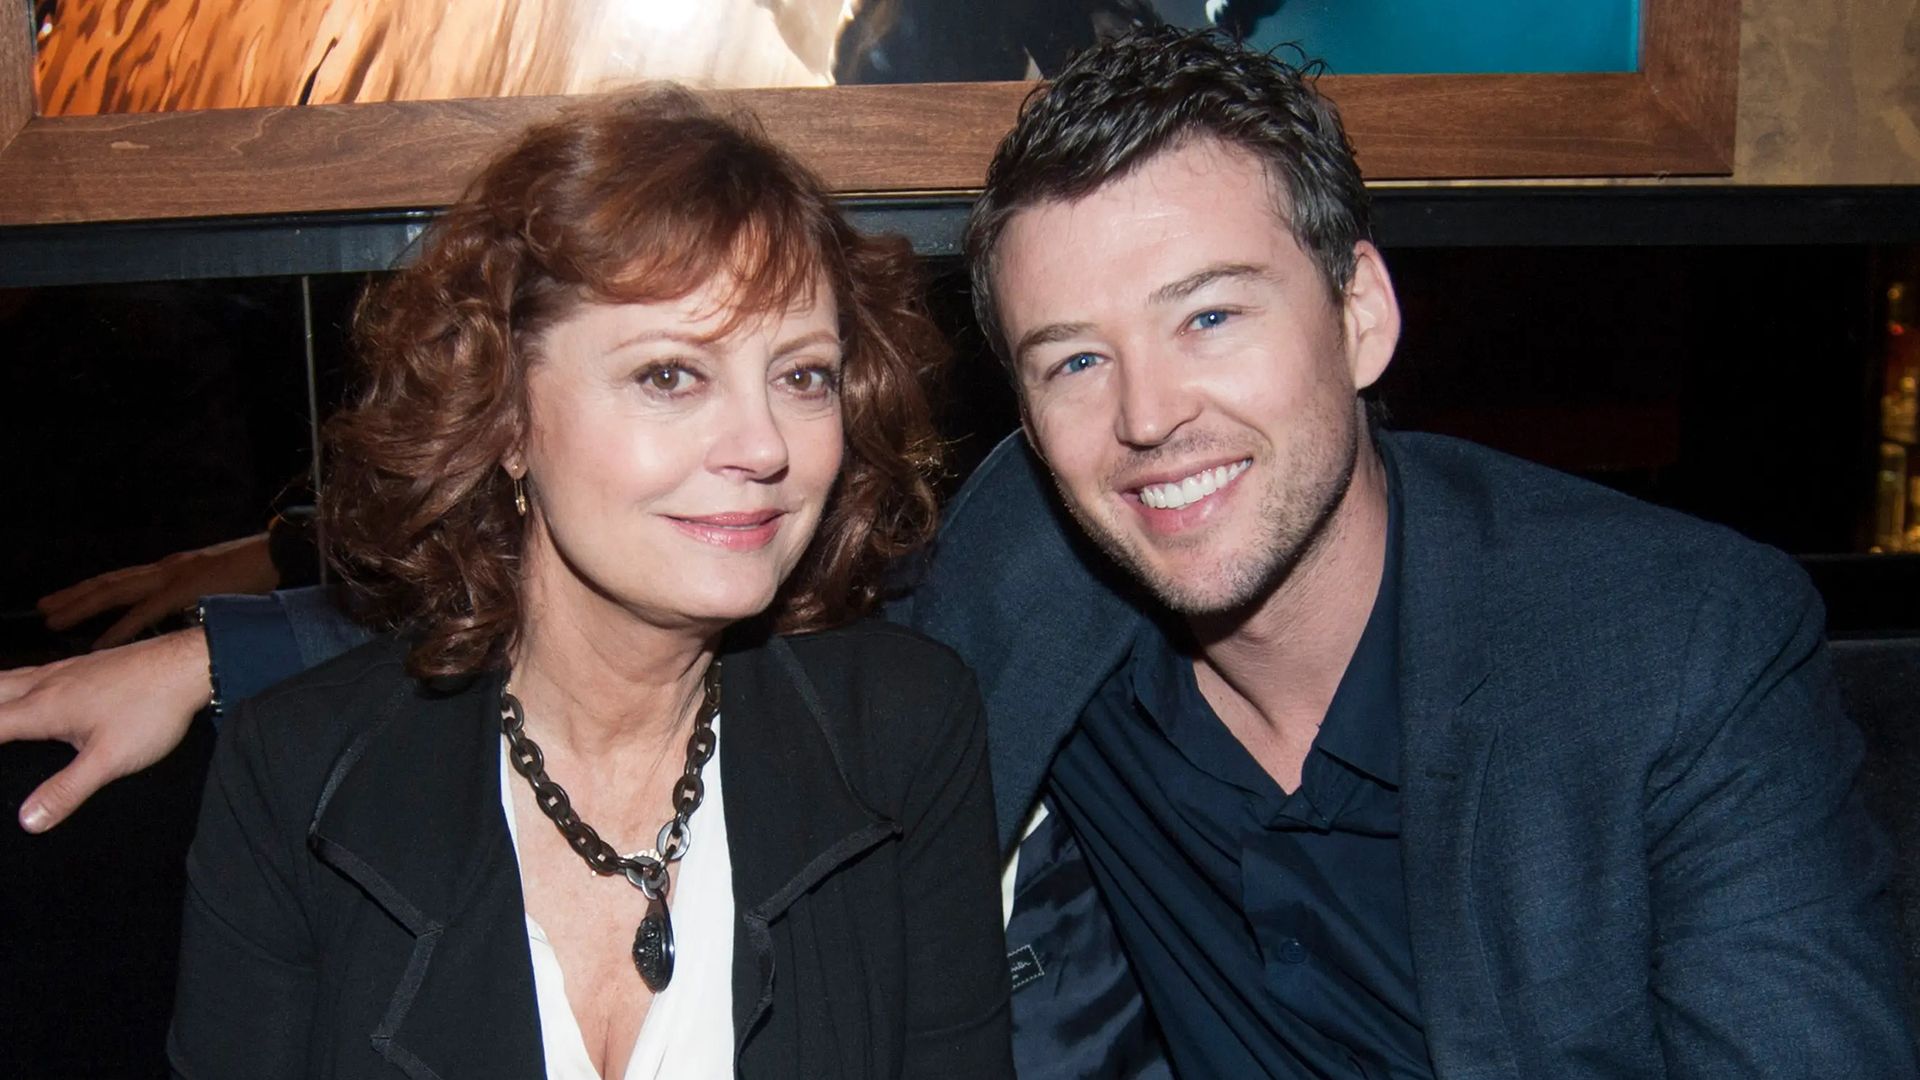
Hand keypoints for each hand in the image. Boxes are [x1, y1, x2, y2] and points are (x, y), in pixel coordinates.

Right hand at [0, 628, 212, 832]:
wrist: (189, 663)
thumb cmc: (153, 710)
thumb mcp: (111, 759)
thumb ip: (67, 790)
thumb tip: (27, 821)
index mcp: (41, 708)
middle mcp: (44, 683)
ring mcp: (63, 669)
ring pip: (6, 678)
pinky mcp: (82, 664)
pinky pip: (29, 671)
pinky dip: (8, 682)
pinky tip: (18, 686)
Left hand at [38, 532, 276, 648]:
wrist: (287, 552)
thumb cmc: (262, 573)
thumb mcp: (222, 584)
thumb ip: (199, 599)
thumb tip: (186, 617)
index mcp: (175, 569)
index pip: (123, 579)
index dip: (92, 590)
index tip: (65, 601)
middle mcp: (167, 569)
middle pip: (109, 583)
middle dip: (74, 596)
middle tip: (43, 609)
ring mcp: (175, 576)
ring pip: (115, 591)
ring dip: (81, 606)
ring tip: (52, 619)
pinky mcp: (187, 589)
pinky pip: (145, 612)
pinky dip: (119, 628)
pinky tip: (98, 642)